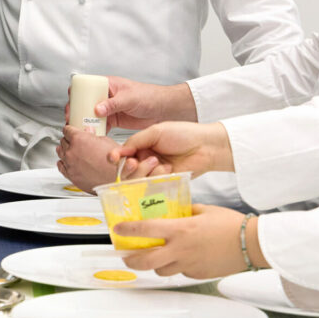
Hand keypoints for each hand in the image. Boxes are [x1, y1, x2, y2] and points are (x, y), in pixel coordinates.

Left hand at [56, 126, 118, 192]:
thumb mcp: (106, 141)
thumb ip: (94, 136)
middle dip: (68, 140)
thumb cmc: (114, 162)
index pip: (67, 130)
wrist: (116, 179)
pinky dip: (62, 162)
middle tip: (73, 140)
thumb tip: (89, 132)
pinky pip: (61, 166)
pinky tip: (65, 161)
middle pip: (63, 141)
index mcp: (79, 139)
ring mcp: (70, 164)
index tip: (71, 130)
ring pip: (60, 153)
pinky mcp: (71, 175)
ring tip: (68, 149)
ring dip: (64, 150)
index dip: (70, 129)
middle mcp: (72, 151)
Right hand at [62, 77, 196, 130]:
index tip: (72, 104)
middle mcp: (106, 96)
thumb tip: (97, 109)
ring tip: (79, 130)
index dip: (76, 94)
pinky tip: (92, 136)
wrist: (163, 110)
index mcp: (108, 85)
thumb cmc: (149, 96)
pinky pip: (100, 125)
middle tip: (73, 120)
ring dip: (85, 122)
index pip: (87, 87)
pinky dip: (95, 130)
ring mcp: (109, 109)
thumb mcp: (130, 98)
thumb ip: (113, 104)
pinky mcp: (114, 120)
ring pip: (91, 115)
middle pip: (85, 102)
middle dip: (77, 111)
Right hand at [112, 120, 233, 179]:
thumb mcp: (156, 131)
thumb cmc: (184, 134)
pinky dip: (157, 177)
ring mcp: (154, 173)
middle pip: (126, 171)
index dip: (115, 157)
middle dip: (130, 167)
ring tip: (157, 162)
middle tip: (136, 161)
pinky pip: (152, 186)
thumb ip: (135, 140)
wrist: (205, 146)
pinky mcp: (163, 184)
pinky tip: (168, 169)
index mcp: (142, 146)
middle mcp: (145, 161)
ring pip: (137, 180)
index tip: (113, 157)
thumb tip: (119, 151)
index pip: (122, 155)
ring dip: (144, 171)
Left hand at [116, 205, 266, 278]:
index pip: (145, 230)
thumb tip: (174, 211)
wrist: (250, 243)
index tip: (118, 230)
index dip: (127, 231)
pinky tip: (180, 259)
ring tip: (154, 257)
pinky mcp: (197, 274)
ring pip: (161, 270)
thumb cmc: (230, 224)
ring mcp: (188, 264)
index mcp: (180, 229)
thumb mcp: (204, 210)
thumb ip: (185, 212)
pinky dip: (176, 267)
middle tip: (126, 255)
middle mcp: (181, 249)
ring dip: (154, 265)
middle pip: (145, 260)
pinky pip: (180, 272)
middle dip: (131, 259)